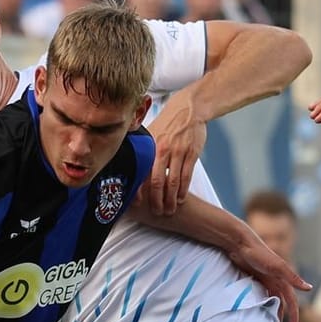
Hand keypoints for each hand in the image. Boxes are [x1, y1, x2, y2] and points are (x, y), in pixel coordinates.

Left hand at [143, 92, 205, 214]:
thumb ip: (142, 151)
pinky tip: (182, 198)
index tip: (137, 204)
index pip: (140, 173)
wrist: (188, 109)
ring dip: (171, 200)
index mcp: (149, 147)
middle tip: (157, 212)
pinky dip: (184, 190)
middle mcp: (161, 150)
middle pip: (156, 182)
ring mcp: (177, 152)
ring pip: (172, 182)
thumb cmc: (167, 123)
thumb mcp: (150, 133)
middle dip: (156, 201)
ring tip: (170, 210)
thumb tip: (129, 168)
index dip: (138, 191)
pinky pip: (187, 176)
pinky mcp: (191, 153)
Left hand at [228, 233, 310, 321]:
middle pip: (282, 304)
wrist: (239, 243)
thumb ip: (292, 277)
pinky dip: (261, 304)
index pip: (292, 302)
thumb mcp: (277, 267)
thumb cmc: (259, 254)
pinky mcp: (255, 279)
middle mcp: (276, 281)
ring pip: (271, 301)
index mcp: (283, 280)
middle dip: (282, 317)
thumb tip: (309, 288)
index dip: (294, 315)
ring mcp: (265, 280)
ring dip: (271, 312)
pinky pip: (260, 295)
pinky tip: (256, 312)